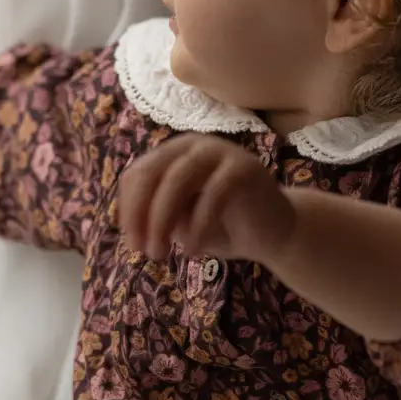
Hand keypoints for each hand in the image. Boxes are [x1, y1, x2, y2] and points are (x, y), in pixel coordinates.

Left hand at [119, 135, 295, 262]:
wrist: (272, 233)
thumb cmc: (221, 227)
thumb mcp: (180, 222)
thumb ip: (157, 214)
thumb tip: (134, 225)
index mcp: (172, 154)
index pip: (137, 175)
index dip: (128, 210)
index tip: (132, 244)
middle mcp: (193, 146)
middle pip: (151, 174)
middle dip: (141, 216)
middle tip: (144, 251)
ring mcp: (219, 151)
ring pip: (176, 181)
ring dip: (162, 221)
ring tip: (161, 253)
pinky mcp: (244, 168)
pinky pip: (212, 195)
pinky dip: (197, 226)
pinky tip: (193, 250)